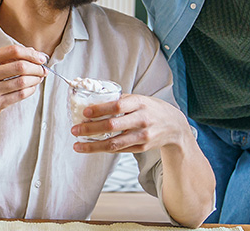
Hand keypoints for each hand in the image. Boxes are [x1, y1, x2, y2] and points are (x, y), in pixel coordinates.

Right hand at [0, 44, 46, 126]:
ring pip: (22, 81)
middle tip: (43, 70)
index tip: (41, 58)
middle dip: (37, 67)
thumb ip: (5, 59)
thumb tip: (32, 52)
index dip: (31, 53)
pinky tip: (32, 88)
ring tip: (39, 78)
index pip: (13, 50)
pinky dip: (30, 90)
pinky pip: (20, 95)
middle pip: (20, 66)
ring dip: (35, 79)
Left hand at [71, 94, 189, 153]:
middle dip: (90, 128)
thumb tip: (94, 101)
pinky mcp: (141, 148)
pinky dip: (103, 149)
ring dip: (93, 145)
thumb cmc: (151, 109)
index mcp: (140, 103)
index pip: (117, 106)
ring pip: (114, 143)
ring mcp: (142, 136)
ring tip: (77, 145)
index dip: (100, 109)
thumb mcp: (140, 99)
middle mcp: (142, 120)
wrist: (174, 126)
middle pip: (112, 126)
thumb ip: (121, 101)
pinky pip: (118, 150)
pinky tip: (91, 147)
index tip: (84, 112)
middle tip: (74, 129)